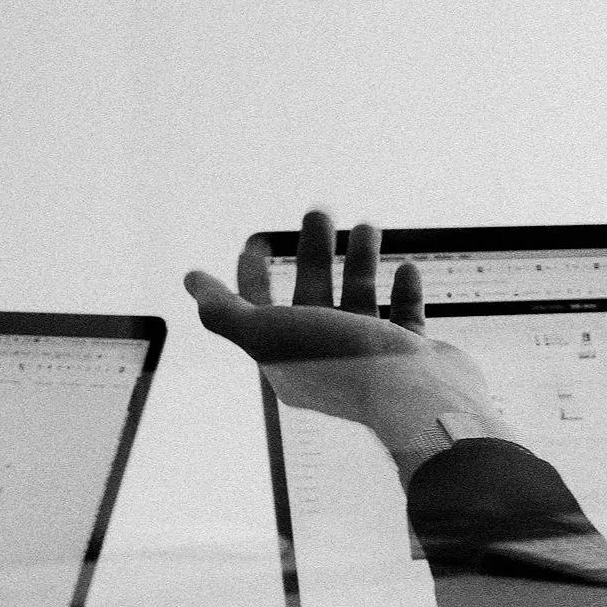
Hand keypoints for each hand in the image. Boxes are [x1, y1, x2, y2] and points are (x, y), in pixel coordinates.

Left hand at [185, 211, 510, 466]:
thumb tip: (191, 281)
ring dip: (360, 261)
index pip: (259, 310)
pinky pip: (405, 317)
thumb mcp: (266, 333)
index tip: (256, 239)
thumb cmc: (340, 362)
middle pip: (312, 294)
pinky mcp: (412, 355)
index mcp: (288, 358)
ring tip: (367, 226)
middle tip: (318, 211)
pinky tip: (405, 268)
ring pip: (360, 299)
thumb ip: (224, 311)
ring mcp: (373, 357)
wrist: (414, 395)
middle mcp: (328, 357)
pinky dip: (404, 291)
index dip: (252, 274)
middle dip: (312, 252)